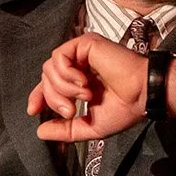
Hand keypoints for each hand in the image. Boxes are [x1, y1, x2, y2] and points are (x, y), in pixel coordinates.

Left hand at [27, 34, 175, 141]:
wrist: (143, 95)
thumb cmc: (124, 109)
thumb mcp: (89, 126)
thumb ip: (65, 130)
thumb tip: (40, 132)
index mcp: (80, 81)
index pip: (49, 84)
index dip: (38, 95)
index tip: (33, 110)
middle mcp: (79, 65)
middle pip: (46, 78)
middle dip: (53, 98)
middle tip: (70, 111)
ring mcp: (82, 53)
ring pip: (49, 68)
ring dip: (62, 88)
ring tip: (84, 96)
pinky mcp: (86, 44)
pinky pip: (59, 57)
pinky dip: (66, 74)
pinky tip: (83, 83)